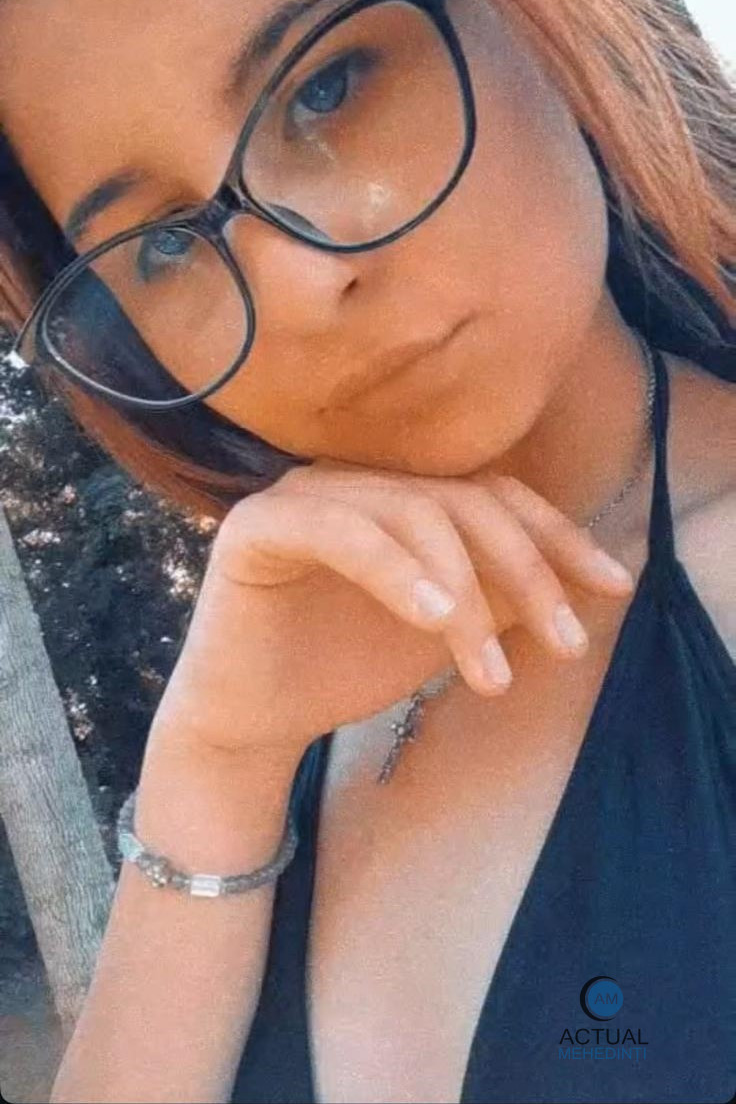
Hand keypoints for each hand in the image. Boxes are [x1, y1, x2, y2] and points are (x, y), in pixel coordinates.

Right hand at [153, 459, 634, 758]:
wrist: (253, 725)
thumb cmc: (345, 667)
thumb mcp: (448, 629)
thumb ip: (503, 593)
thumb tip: (593, 577)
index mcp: (399, 494)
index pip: (494, 496)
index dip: (558, 537)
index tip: (612, 587)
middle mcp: (355, 480)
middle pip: (465, 500)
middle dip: (527, 571)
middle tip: (566, 644)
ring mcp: (305, 494)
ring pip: (414, 513)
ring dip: (467, 592)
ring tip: (492, 671)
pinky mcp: (259, 526)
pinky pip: (342, 531)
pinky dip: (396, 570)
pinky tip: (434, 619)